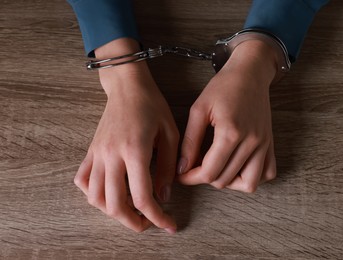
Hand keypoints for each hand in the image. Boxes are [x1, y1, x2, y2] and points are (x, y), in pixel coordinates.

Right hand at [74, 39, 177, 232]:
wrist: (127, 85)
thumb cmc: (152, 105)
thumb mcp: (170, 134)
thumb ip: (167, 167)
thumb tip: (163, 196)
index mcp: (134, 150)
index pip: (142, 197)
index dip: (157, 218)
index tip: (169, 225)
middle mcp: (111, 155)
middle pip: (114, 205)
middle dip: (133, 223)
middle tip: (150, 224)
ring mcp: (97, 154)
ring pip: (95, 198)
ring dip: (113, 212)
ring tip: (132, 211)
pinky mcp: (90, 151)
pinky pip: (83, 181)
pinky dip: (93, 195)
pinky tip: (109, 193)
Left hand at [177, 40, 277, 192]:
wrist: (250, 72)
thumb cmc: (223, 87)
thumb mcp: (199, 109)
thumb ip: (190, 141)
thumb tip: (182, 168)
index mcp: (231, 133)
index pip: (209, 172)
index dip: (191, 178)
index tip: (181, 174)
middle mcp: (251, 142)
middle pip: (225, 180)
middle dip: (205, 178)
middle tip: (194, 167)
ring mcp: (264, 144)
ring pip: (249, 184)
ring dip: (229, 182)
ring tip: (217, 168)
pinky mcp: (270, 143)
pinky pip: (267, 173)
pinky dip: (252, 176)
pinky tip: (238, 166)